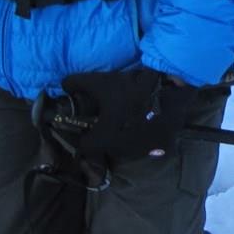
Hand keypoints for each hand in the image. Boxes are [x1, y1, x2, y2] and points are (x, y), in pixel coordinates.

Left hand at [60, 66, 198, 162]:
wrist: (169, 92)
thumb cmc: (130, 90)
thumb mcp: (99, 82)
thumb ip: (76, 83)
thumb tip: (63, 85)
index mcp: (104, 140)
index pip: (84, 146)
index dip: (82, 136)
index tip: (86, 127)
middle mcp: (121, 151)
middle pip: (105, 147)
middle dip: (104, 136)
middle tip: (107, 120)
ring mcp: (141, 151)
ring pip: (125, 148)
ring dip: (123, 137)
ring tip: (126, 120)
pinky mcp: (158, 148)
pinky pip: (144, 146)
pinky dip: (141, 136)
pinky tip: (144, 121)